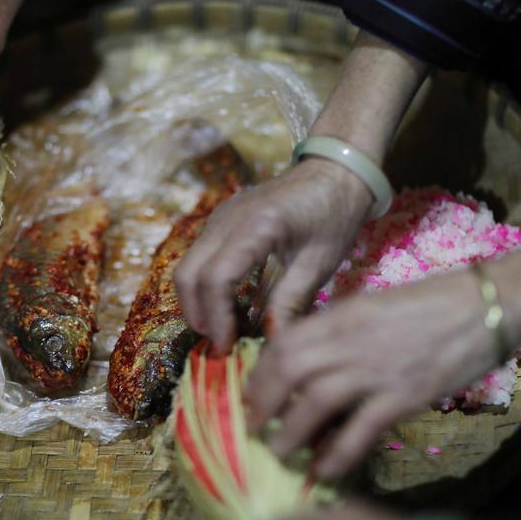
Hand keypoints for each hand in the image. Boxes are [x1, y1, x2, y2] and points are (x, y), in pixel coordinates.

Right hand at [174, 158, 373, 354]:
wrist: (334, 172)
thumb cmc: (334, 215)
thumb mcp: (319, 264)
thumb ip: (291, 304)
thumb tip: (276, 347)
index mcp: (256, 226)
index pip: (216, 278)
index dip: (216, 318)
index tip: (228, 347)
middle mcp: (227, 218)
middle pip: (187, 274)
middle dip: (197, 314)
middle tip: (220, 344)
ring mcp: (218, 217)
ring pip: (186, 266)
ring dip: (197, 302)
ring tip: (222, 329)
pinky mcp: (218, 221)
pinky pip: (197, 258)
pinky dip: (204, 286)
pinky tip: (227, 306)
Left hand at [245, 270, 497, 479]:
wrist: (488, 304)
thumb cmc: (432, 301)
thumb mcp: (373, 305)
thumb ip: (341, 329)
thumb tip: (313, 357)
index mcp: (340, 315)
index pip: (283, 343)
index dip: (261, 373)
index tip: (254, 392)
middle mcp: (349, 341)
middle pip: (288, 372)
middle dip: (263, 403)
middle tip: (254, 426)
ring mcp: (376, 369)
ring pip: (313, 402)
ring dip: (289, 432)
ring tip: (278, 451)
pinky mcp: (404, 396)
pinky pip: (359, 430)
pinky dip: (336, 453)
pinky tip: (323, 470)